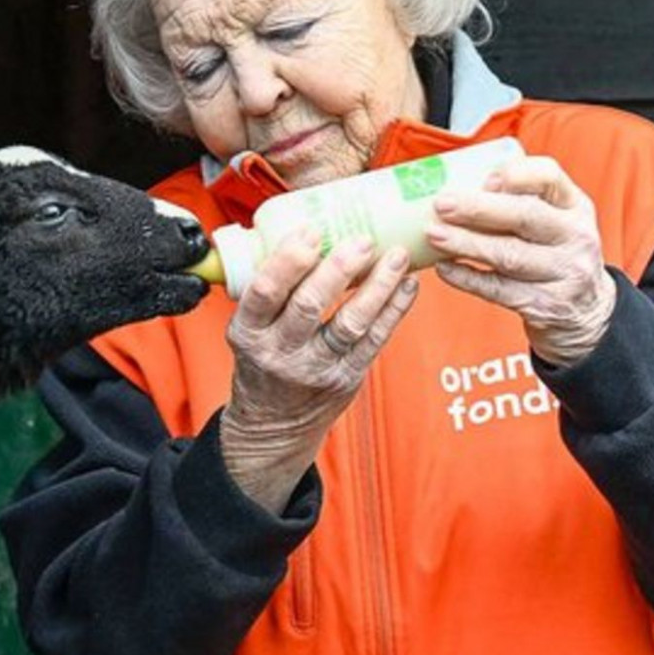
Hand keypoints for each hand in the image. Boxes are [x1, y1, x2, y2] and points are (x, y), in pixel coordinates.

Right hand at [219, 229, 418, 513]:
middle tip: (362, 239)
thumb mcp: (248, 327)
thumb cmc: (262, 360)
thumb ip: (269, 289)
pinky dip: (394, 309)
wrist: (274, 424)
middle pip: (309, 306)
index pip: (264, 292)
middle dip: (338, 269)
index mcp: (247, 332)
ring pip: (350, 324)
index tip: (310, 230)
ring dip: (376, 286)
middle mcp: (279, 353)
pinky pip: (375, 341)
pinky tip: (406, 283)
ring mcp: (316, 369)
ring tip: (395, 255)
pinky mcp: (347, 379)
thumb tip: (306, 229)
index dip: (288, 259)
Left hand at [428, 151, 615, 367]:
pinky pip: (499, 289)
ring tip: (433, 234)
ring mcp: (565, 273)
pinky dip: (467, 277)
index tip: (484, 178)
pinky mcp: (546, 305)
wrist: (586, 312)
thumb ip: (515, 201)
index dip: (516, 174)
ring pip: (509, 255)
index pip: (550, 177)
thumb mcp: (551, 221)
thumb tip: (449, 186)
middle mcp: (576, 237)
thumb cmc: (551, 254)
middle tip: (441, 204)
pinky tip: (443, 267)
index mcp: (574, 206)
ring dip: (466, 243)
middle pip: (526, 216)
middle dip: (479, 209)